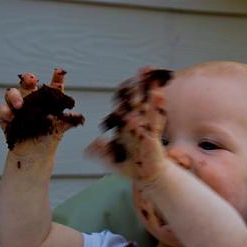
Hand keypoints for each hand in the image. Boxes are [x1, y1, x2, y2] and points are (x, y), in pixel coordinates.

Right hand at [0, 68, 84, 156]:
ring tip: (20, 105)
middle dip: (29, 79)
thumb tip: (79, 117)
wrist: (34, 154)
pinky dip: (4, 112)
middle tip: (31, 79)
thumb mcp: (60, 128)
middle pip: (28, 84)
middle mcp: (32, 99)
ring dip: (14, 96)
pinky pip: (0, 109)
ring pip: (12, 93)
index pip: (53, 86)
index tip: (60, 72)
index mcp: (48, 100)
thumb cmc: (48, 137)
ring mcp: (17, 107)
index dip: (57, 77)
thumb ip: (68, 120)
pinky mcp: (5, 117)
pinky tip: (10, 117)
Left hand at [86, 69, 171, 184]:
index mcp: (125, 124)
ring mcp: (145, 127)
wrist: (146, 177)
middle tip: (144, 68)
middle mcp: (136, 122)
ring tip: (153, 76)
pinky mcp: (153, 135)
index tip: (126, 83)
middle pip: (137, 99)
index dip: (124, 92)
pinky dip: (156, 107)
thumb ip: (99, 153)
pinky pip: (155, 120)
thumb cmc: (130, 165)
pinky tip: (158, 94)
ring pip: (147, 105)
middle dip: (140, 84)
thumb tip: (88, 148)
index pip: (123, 104)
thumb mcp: (110, 159)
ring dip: (150, 91)